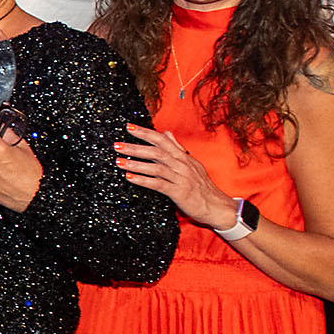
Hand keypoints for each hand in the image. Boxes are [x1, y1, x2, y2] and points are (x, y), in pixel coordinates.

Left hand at [114, 122, 235, 227]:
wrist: (217, 206)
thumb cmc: (202, 187)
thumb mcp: (191, 164)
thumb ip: (177, 148)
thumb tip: (166, 132)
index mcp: (183, 157)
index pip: (162, 140)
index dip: (145, 133)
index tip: (129, 127)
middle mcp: (182, 165)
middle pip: (156, 152)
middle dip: (135, 147)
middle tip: (117, 145)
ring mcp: (180, 178)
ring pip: (156, 167)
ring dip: (135, 164)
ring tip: (118, 161)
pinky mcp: (179, 192)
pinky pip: (158, 184)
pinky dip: (143, 180)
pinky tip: (130, 178)